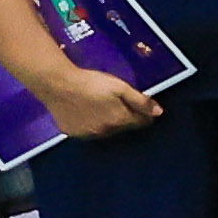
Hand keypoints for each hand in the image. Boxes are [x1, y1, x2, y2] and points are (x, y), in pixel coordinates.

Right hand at [25, 55, 164, 141]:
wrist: (58, 84)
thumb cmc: (91, 83)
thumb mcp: (120, 87)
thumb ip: (140, 101)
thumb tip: (159, 112)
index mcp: (119, 120)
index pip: (140, 123)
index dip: (144, 115)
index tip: (144, 109)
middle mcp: (105, 132)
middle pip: (122, 127)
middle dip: (125, 118)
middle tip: (118, 104)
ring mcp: (87, 134)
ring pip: (104, 131)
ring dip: (107, 123)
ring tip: (101, 107)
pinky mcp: (71, 132)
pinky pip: (86, 130)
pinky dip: (89, 124)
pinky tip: (85, 112)